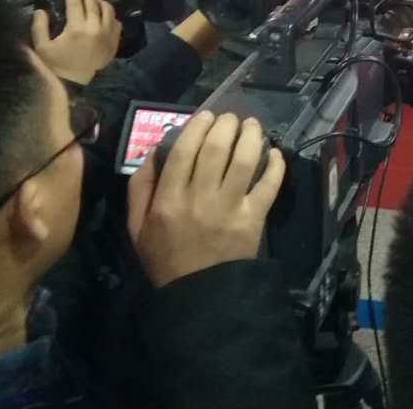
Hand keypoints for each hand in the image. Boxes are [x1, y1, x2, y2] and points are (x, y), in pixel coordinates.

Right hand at [30, 0, 120, 84]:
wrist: (74, 85)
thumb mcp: (42, 47)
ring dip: (101, 2)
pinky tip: (105, 15)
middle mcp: (95, 29)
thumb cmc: (55, 66)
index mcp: (76, 28)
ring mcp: (107, 36)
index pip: (75, 3)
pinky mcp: (113, 44)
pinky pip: (116, 24)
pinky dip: (111, 17)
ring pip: (108, 11)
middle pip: (93, 4)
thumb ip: (39, 27)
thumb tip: (40, 10)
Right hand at [127, 113, 285, 288]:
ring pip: (244, 160)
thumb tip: (156, 151)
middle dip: (226, 124)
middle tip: (231, 118)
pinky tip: (274, 153)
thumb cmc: (165, 257)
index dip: (198, 126)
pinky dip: (275, 165)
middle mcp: (200, 199)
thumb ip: (141, 187)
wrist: (197, 295)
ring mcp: (230, 209)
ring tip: (252, 126)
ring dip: (251, 136)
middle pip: (217, 148)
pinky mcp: (253, 220)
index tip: (206, 115)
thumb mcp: (137, 226)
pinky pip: (269, 185)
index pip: (185, 150)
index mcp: (169, 199)